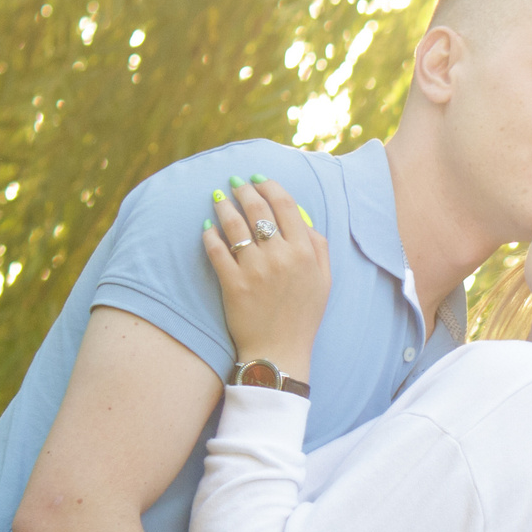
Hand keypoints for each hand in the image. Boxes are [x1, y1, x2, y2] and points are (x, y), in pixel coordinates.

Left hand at [203, 175, 327, 378]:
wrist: (279, 351)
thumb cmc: (303, 316)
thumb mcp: (324, 281)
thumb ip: (319, 247)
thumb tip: (304, 219)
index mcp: (305, 252)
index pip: (285, 206)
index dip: (270, 187)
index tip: (259, 180)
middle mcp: (280, 257)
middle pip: (258, 210)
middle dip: (244, 191)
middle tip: (235, 183)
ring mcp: (255, 270)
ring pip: (235, 226)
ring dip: (224, 207)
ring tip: (219, 198)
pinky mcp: (233, 284)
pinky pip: (217, 251)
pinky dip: (210, 235)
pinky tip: (207, 228)